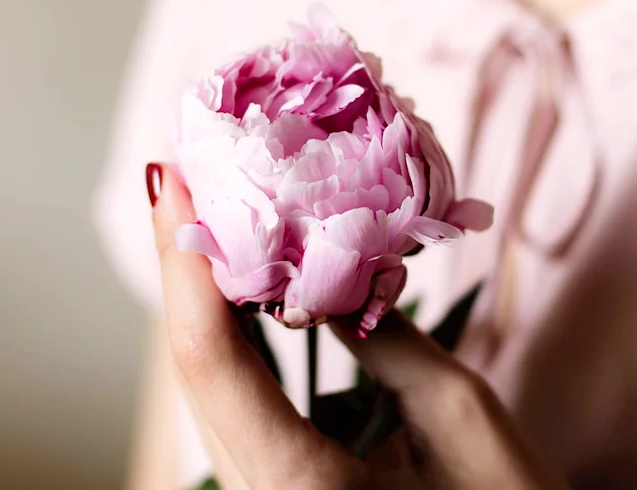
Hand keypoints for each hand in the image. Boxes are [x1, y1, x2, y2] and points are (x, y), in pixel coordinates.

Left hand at [149, 164, 561, 488]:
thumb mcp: (457, 413)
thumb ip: (385, 335)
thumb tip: (332, 262)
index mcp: (298, 488)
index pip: (215, 363)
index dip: (190, 266)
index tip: (179, 183)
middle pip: (201, 370)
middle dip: (189, 267)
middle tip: (188, 178)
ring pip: (213, 387)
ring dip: (206, 296)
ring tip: (209, 214)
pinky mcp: (279, 486)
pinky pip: (242, 404)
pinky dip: (236, 337)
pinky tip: (244, 283)